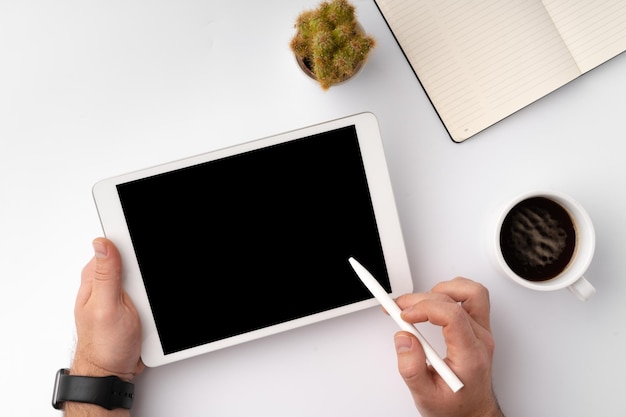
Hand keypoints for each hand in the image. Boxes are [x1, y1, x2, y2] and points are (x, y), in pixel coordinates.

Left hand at [72, 237, 143, 380]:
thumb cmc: (104, 346)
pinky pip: (147, 297)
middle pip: (134, 264)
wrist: (110, 372)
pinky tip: (147, 314)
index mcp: (95, 279)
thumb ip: (106, 274)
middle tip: (140, 297)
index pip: (114, 249)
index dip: (131, 249)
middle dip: (143, 277)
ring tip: (142, 310)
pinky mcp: (130, 306)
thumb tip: (102, 243)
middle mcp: (104, 285)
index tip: (139, 269)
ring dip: (148, 293)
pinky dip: (151, 303)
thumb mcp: (106, 306)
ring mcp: (118, 296)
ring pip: (143, 281)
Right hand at [393, 278, 502, 416]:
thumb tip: (404, 337)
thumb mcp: (425, 396)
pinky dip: (450, 293)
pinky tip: (433, 302)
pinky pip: (472, 297)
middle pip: (455, 300)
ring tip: (419, 303)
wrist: (473, 413)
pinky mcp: (478, 328)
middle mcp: (480, 339)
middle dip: (421, 299)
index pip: (452, 315)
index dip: (424, 308)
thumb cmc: (454, 407)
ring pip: (471, 292)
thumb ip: (411, 368)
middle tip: (399, 307)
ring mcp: (482, 332)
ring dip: (442, 290)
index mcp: (470, 355)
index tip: (403, 315)